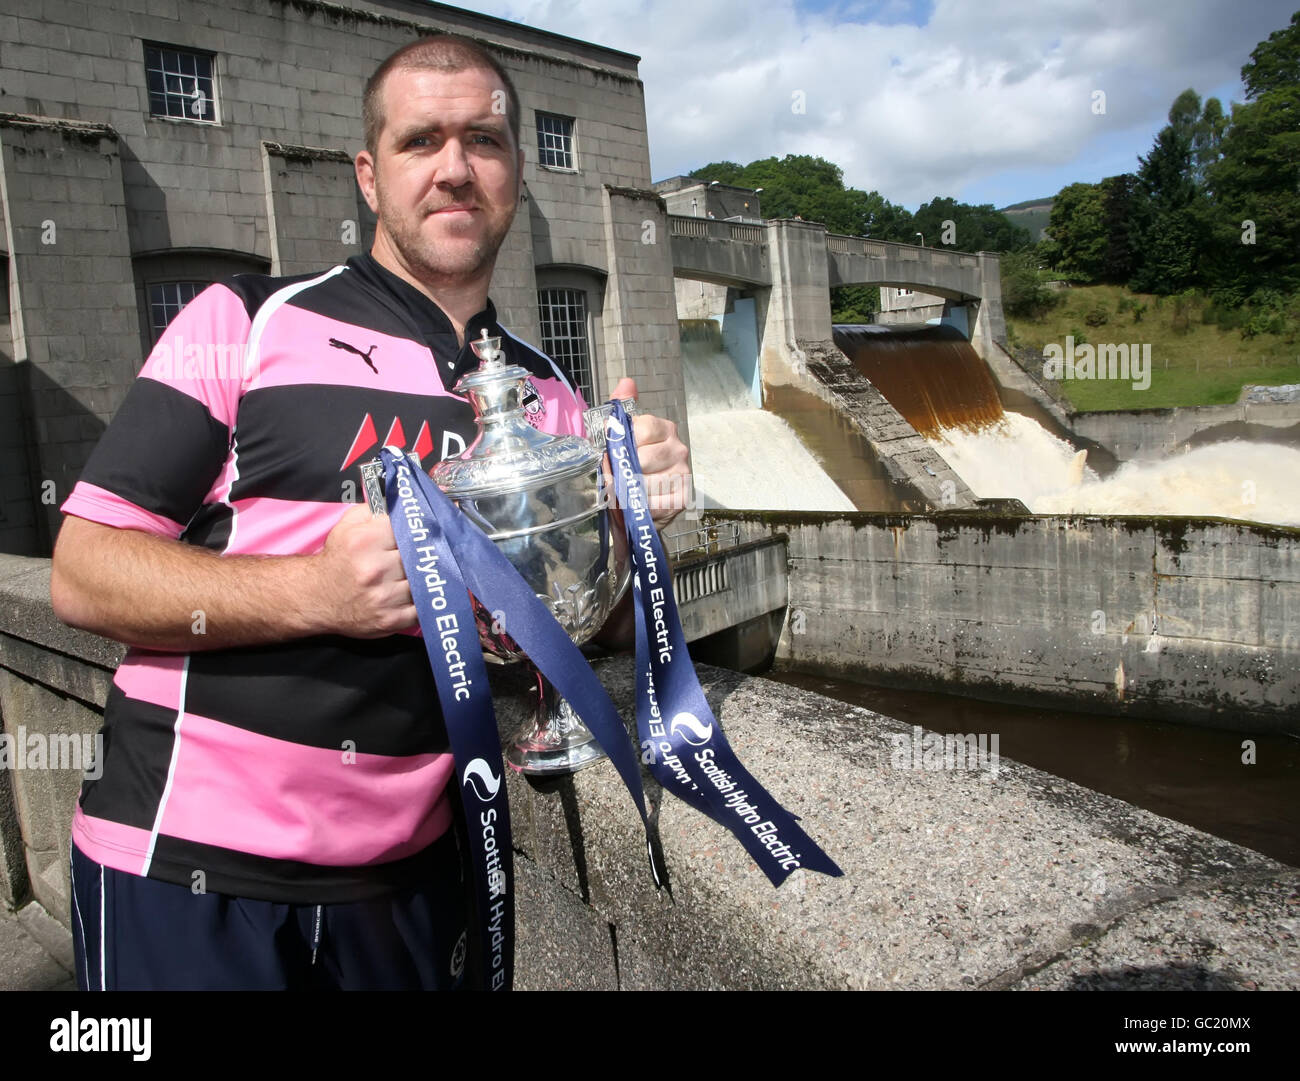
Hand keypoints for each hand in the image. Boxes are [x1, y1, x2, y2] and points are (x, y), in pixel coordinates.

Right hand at [314, 504, 417, 636]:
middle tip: (421, 554)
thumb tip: (401, 503)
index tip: (417, 534)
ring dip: (421, 578)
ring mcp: (384, 597)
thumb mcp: (347, 525)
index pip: (407, 529)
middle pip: (418, 556)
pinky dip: (422, 601)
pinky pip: (421, 607)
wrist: (316, 597)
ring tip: (416, 574)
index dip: (413, 531)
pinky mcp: (390, 620)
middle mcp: (374, 569)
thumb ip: (374, 509)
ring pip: (422, 581)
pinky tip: (415, 594)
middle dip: (419, 554)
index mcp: (365, 542)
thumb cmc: (338, 559)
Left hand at [609, 377, 690, 527]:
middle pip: (643, 457)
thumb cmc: (624, 471)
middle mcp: (678, 449)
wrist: (632, 510)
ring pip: (646, 481)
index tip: (613, 451)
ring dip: (628, 489)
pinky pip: (653, 501)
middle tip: (616, 475)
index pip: (644, 427)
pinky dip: (639, 505)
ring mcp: (682, 473)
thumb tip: (627, 383)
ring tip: (624, 491)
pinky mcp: (682, 498)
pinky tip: (637, 503)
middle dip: (623, 469)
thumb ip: (620, 411)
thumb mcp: (617, 438)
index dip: (623, 442)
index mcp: (664, 429)